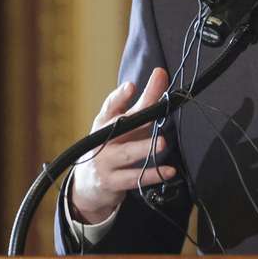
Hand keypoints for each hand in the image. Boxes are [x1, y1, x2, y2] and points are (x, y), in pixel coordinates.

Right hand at [69, 68, 175, 223]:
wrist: (88, 184)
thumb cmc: (113, 145)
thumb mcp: (124, 123)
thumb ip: (144, 101)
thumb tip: (161, 73)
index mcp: (105, 122)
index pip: (110, 106)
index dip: (119, 96)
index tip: (131, 86)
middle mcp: (102, 140)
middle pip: (123, 127)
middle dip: (139, 120)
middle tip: (154, 112)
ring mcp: (106, 161)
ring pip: (127, 154)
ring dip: (145, 148)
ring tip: (163, 143)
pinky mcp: (112, 182)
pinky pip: (135, 178)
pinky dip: (153, 174)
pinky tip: (169, 171)